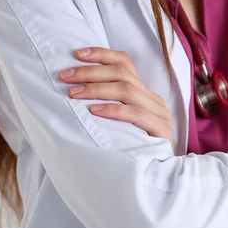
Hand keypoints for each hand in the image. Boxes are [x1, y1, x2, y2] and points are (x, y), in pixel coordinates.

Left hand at [59, 48, 173, 145]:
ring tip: (74, 93)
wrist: (159, 174)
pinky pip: (136, 114)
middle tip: (65, 76)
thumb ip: (106, 105)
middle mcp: (153, 99)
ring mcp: (159, 114)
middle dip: (91, 72)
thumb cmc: (131, 149)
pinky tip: (95, 111)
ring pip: (128, 90)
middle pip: (123, 73)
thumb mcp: (117, 122)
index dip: (102, 54)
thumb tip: (72, 89)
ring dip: (97, 88)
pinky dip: (114, 110)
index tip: (76, 54)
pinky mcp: (161, 130)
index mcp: (143, 92)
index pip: (125, 62)